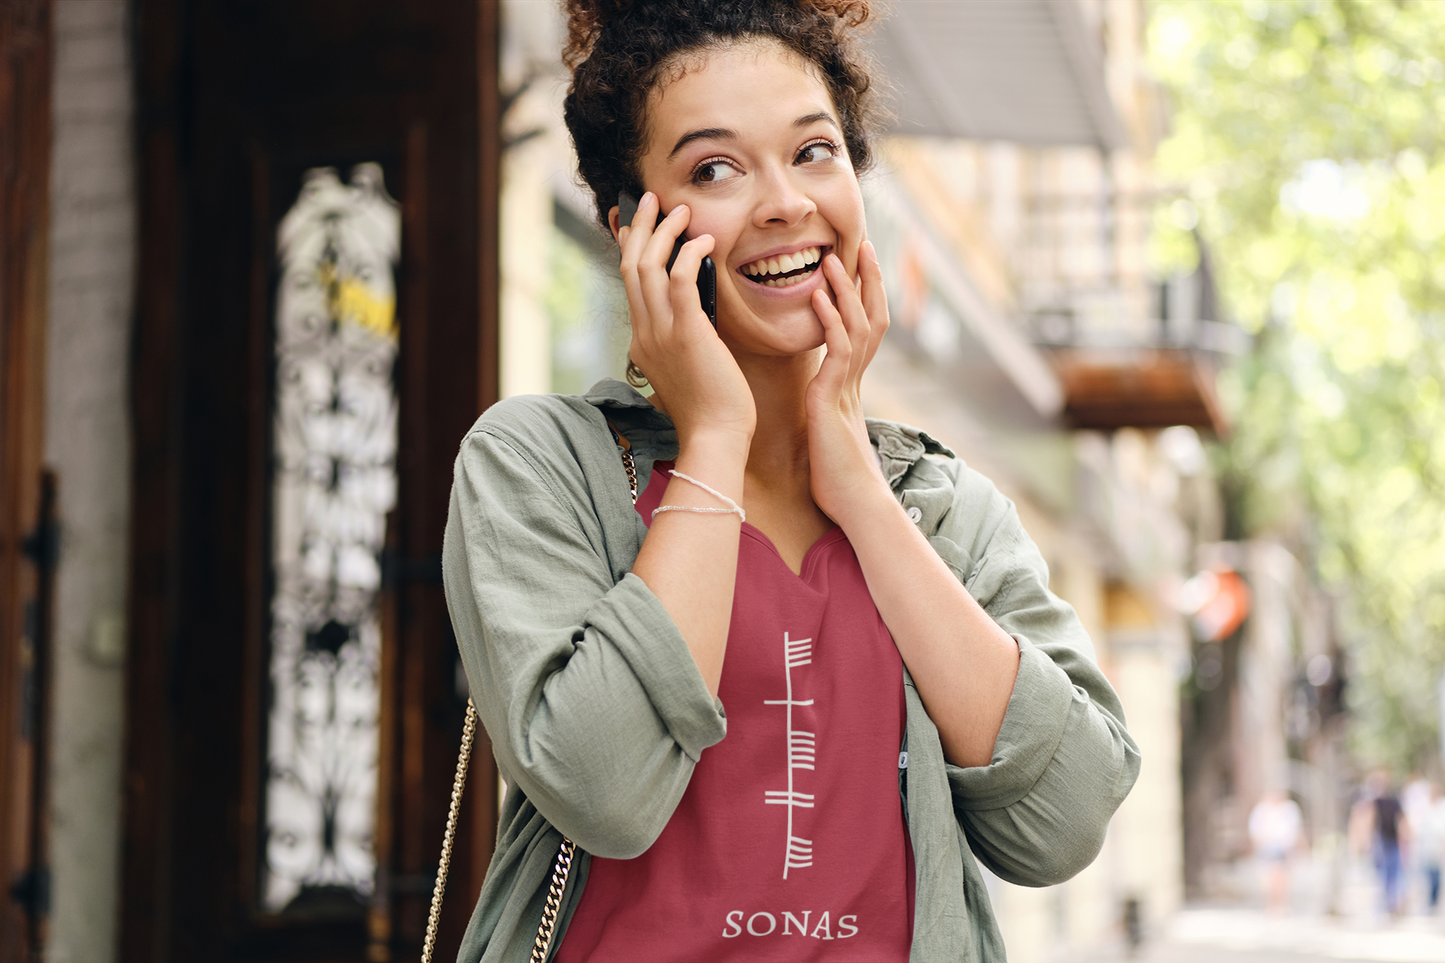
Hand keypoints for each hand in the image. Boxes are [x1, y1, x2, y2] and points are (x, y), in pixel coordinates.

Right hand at [616, 192, 754, 445]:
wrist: (716, 436)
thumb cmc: (713, 407)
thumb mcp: (689, 366)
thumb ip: (685, 336)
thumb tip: (698, 311)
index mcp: (643, 341)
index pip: (629, 283)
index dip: (631, 248)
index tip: (635, 224)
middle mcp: (644, 332)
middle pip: (631, 266)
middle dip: (640, 227)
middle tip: (652, 200)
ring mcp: (661, 333)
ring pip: (649, 267)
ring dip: (664, 233)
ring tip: (681, 211)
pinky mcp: (686, 333)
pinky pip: (680, 280)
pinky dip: (689, 255)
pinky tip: (704, 242)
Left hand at [805, 240, 891, 524]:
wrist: (853, 505)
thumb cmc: (837, 477)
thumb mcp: (825, 433)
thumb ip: (823, 409)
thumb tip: (815, 401)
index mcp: (851, 385)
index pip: (863, 329)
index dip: (864, 296)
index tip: (858, 265)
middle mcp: (856, 380)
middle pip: (871, 316)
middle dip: (868, 280)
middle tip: (863, 243)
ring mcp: (848, 388)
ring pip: (856, 327)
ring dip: (847, 290)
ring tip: (835, 256)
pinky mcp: (836, 399)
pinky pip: (838, 352)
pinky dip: (831, 322)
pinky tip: (822, 298)